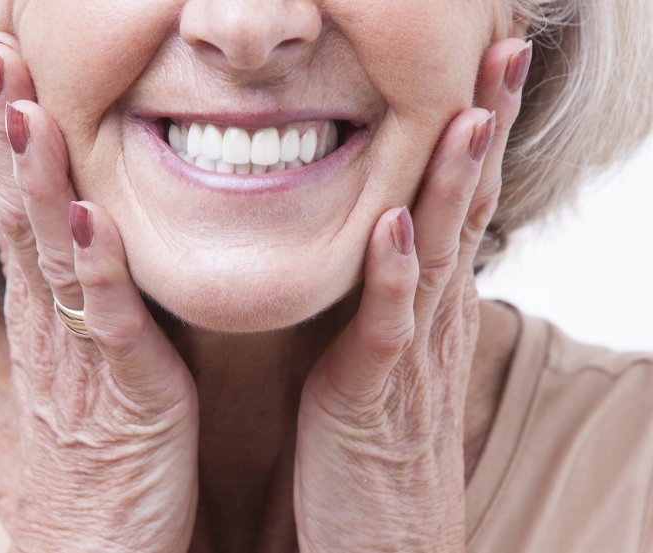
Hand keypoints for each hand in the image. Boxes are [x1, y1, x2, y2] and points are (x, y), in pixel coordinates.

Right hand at [0, 34, 198, 552]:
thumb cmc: (95, 440)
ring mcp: (81, 351)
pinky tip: (86, 218)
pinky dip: (94, 268)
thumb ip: (51, 278)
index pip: (20, 198)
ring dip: (37, 179)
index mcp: (48, 302)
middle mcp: (52, 317)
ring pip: (51, 252)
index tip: (0, 58)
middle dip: (9, 127)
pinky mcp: (123, 390)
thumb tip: (11, 210)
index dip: (10, 127)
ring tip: (24, 108)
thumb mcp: (69, 347)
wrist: (97, 539)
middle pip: (22, 208)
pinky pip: (106, 321)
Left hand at [293, 39, 531, 551]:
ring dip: (454, 185)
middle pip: (466, 211)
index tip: (484, 67)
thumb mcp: (386, 356)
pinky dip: (393, 277)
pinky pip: (386, 329)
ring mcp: (408, 358)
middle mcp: (430, 321)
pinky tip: (396, 227)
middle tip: (503, 54)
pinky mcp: (373, 399)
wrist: (385, 544)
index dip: (475, 135)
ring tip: (467, 115)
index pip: (460, 204)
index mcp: (428, 307)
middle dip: (485, 130)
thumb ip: (389, 298)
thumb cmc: (375, 446)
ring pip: (438, 256)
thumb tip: (385, 239)